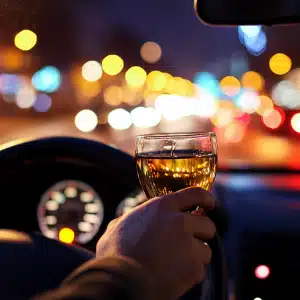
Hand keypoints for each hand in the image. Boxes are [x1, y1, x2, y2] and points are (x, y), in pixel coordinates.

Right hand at [96, 187, 215, 299]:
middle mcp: (179, 222)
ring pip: (206, 250)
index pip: (195, 193)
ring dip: (196, 256)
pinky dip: (190, 274)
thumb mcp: (118, 227)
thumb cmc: (115, 254)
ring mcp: (188, 245)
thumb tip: (126, 221)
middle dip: (202, 234)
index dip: (206, 198)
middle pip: (208, 225)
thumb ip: (131, 219)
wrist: (119, 282)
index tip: (210, 204)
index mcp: (162, 207)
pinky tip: (173, 275)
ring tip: (176, 262)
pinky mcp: (193, 268)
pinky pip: (200, 269)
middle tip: (190, 242)